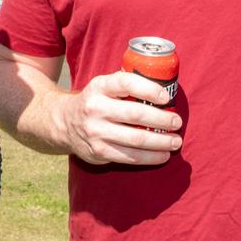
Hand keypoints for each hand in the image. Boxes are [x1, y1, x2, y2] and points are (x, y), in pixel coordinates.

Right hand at [62, 71, 182, 164]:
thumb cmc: (95, 101)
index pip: (126, 83)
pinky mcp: (98, 151)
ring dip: (161, 142)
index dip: (149, 89)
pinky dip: (151, 157)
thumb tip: (164, 85)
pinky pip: (130, 157)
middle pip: (136, 114)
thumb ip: (126, 84)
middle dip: (162, 119)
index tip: (166, 97)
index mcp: (99, 86)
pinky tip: (163, 155)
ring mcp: (96, 132)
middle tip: (177, 122)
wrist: (64, 123)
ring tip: (176, 141)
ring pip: (136, 139)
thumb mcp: (103, 86)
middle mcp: (95, 108)